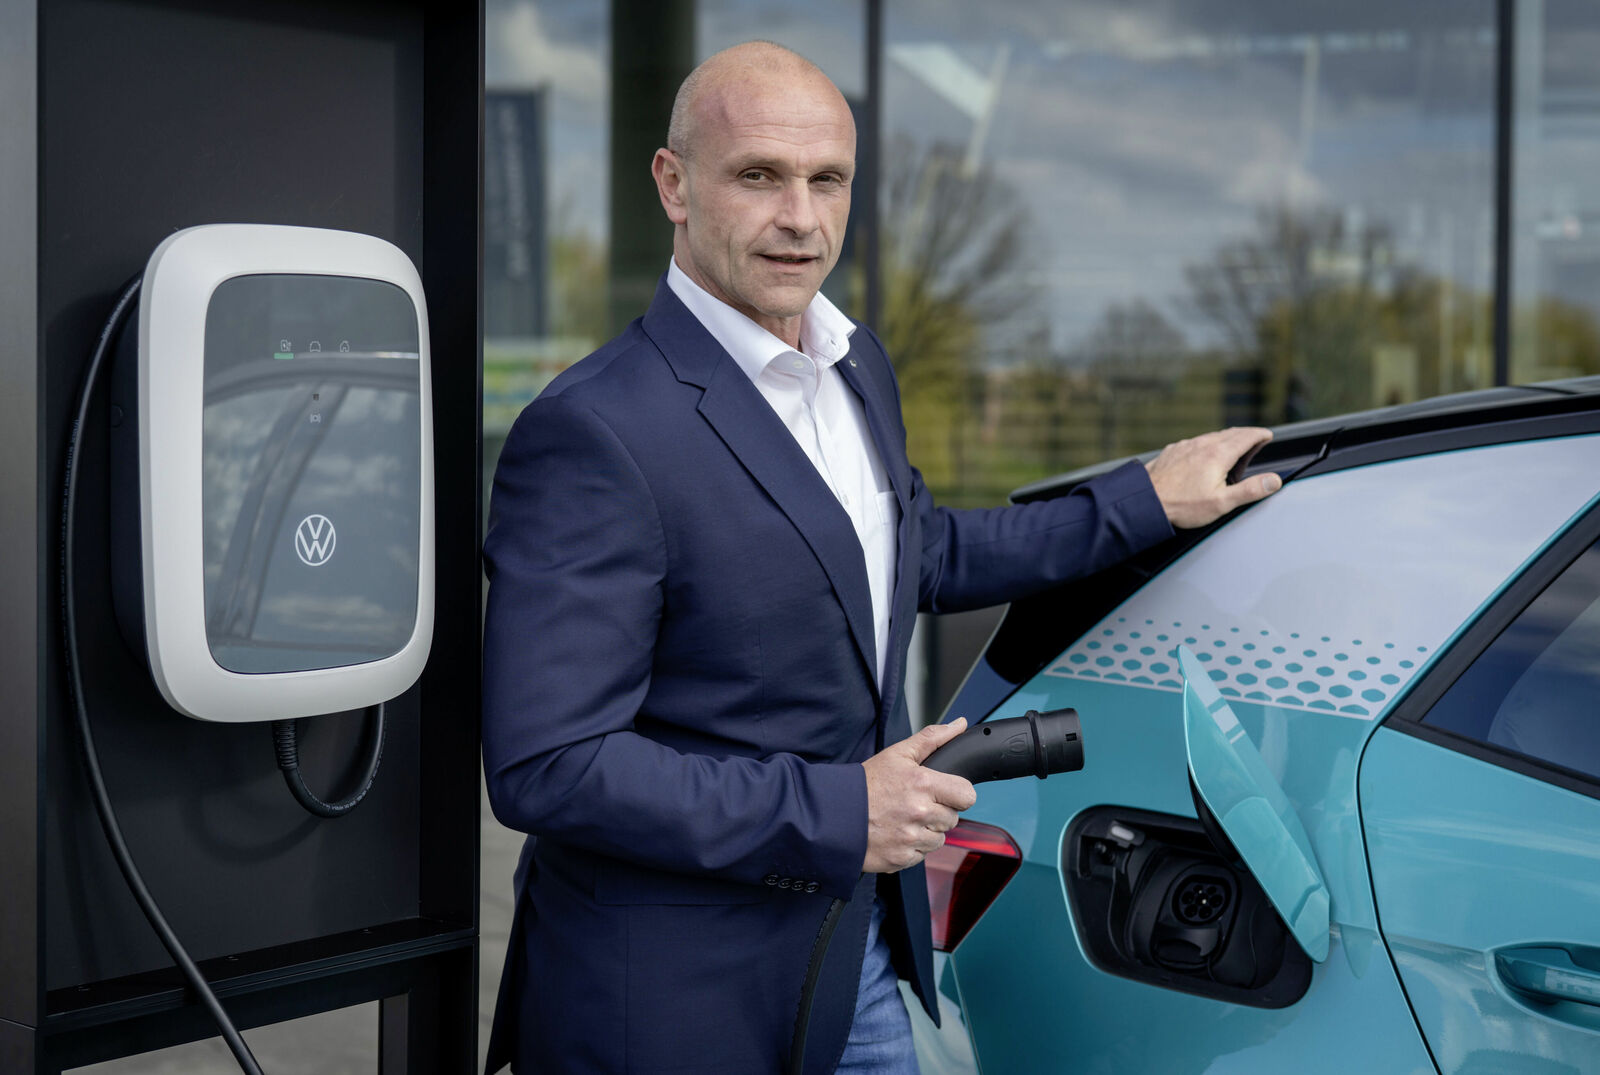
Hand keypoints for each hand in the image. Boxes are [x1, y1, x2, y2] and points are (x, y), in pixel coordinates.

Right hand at [861, 718, 977, 872]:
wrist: (833, 814)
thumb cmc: (865, 783)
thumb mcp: (897, 754)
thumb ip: (932, 738)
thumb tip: (960, 725)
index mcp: (923, 784)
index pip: (966, 795)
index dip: (957, 793)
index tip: (943, 792)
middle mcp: (920, 813)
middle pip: (953, 818)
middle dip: (938, 812)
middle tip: (914, 804)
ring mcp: (911, 838)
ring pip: (939, 839)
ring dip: (926, 831)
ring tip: (903, 819)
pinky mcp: (902, 858)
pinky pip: (922, 854)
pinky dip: (912, 847)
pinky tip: (895, 834)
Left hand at [1146, 427, 1281, 528]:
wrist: (1145, 501)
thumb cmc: (1181, 505)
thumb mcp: (1222, 503)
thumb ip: (1250, 490)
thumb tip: (1274, 480)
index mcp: (1217, 455)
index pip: (1246, 437)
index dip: (1260, 435)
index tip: (1268, 435)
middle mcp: (1201, 445)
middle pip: (1230, 433)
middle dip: (1246, 435)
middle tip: (1255, 441)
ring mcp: (1185, 446)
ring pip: (1212, 436)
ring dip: (1226, 439)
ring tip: (1233, 449)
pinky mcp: (1172, 451)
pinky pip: (1195, 442)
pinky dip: (1207, 444)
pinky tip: (1205, 455)